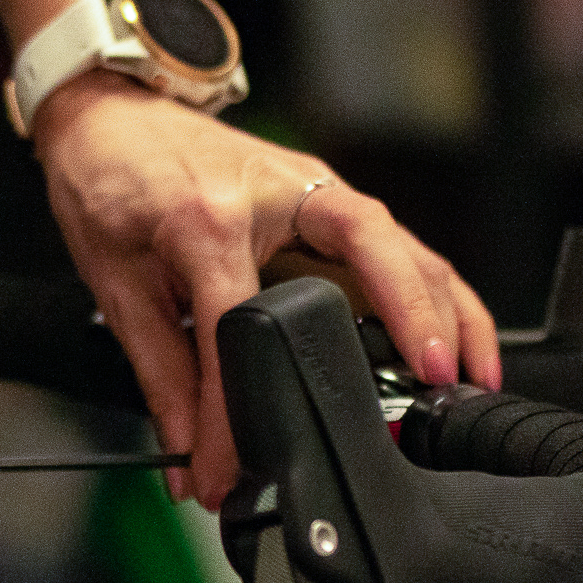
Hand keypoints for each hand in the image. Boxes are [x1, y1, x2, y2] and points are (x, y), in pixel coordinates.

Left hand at [31, 71, 501, 509]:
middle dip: (416, 322)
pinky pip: (399, 245)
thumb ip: (163, 380)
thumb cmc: (110, 181)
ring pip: (405, 245)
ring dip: (450, 310)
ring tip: (471, 378)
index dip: (235, 416)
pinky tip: (457, 340)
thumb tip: (192, 464)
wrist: (111, 109)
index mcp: (210, 220)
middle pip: (373, 253)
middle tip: (438, 386)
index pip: (237, 331)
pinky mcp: (331, 198)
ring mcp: (315, 190)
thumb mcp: (118, 285)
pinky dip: (434, 293)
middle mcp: (278, 196)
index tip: (234, 473)